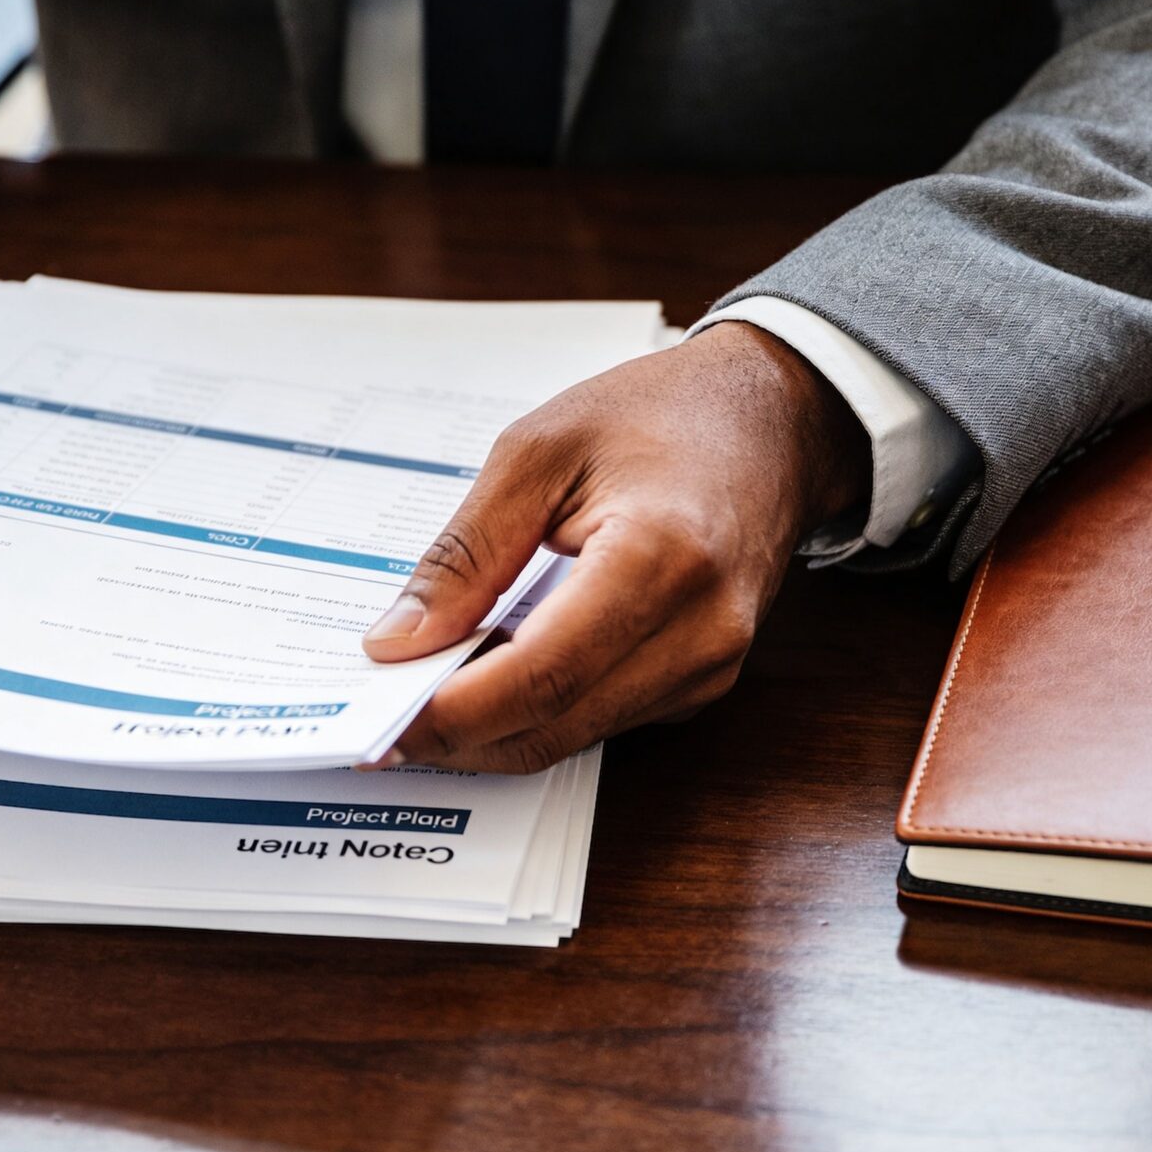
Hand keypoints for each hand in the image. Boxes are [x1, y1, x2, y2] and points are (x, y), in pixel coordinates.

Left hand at [361, 321, 866, 772]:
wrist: (774, 420)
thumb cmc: (662, 414)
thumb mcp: (539, 450)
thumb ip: (466, 553)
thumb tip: (397, 641)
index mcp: (663, 560)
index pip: (541, 676)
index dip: (452, 712)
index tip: (378, 714)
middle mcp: (699, 633)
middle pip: (553, 727)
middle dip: (458, 737)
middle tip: (377, 717)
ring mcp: (709, 668)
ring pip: (572, 737)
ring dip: (491, 728)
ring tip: (420, 691)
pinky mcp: (701, 683)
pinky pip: (599, 719)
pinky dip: (535, 709)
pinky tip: (489, 673)